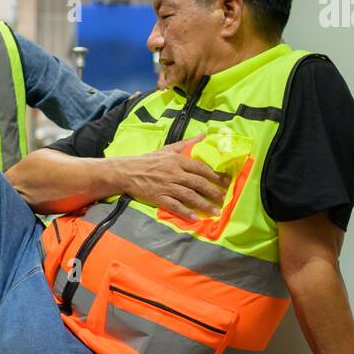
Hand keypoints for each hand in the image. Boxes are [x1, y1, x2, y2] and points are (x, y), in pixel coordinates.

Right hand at [109, 134, 229, 220]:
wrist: (127, 171)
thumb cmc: (148, 160)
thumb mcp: (167, 149)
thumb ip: (187, 144)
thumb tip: (203, 135)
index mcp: (177, 160)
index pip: (200, 167)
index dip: (215, 175)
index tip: (227, 181)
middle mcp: (173, 173)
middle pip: (198, 183)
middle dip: (213, 191)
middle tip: (224, 198)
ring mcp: (166, 186)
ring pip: (189, 195)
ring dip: (203, 204)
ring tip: (216, 211)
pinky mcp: (158, 197)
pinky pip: (174, 205)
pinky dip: (185, 212)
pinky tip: (195, 218)